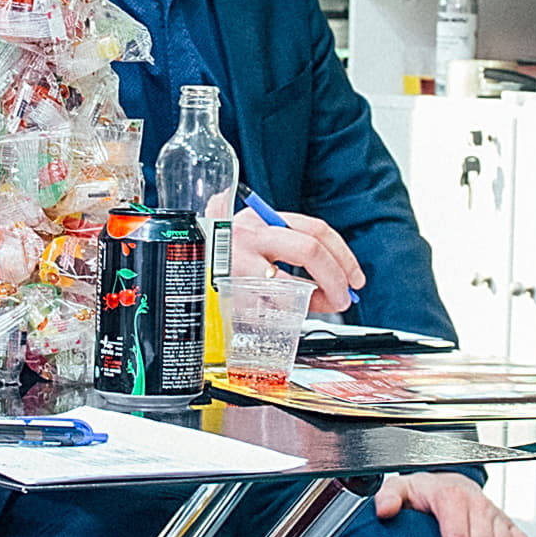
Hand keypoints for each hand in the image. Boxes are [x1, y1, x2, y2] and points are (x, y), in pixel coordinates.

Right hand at [230, 202, 364, 315]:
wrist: (181, 259)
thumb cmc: (223, 254)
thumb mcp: (255, 240)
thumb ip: (291, 253)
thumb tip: (333, 284)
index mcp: (263, 220)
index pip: (316, 230)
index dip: (344, 256)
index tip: (354, 277)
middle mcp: (251, 236)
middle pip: (310, 249)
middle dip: (336, 277)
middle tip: (344, 297)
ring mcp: (237, 262)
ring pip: (289, 285)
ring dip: (314, 301)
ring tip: (320, 308)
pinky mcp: (228, 290)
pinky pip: (267, 309)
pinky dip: (282, 316)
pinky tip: (285, 316)